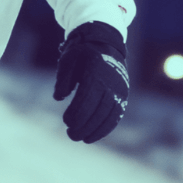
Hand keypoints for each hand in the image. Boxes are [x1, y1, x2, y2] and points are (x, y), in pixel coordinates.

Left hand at [53, 21, 128, 143]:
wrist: (106, 43)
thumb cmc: (82, 53)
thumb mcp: (68, 59)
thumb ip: (62, 79)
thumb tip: (59, 97)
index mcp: (95, 70)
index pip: (87, 97)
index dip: (77, 112)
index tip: (66, 121)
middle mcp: (110, 80)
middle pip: (99, 109)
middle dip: (84, 125)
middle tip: (71, 135)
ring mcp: (119, 88)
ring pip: (109, 114)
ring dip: (95, 130)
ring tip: (81, 138)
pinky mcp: (123, 95)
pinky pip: (116, 115)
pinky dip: (105, 128)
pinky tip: (93, 136)